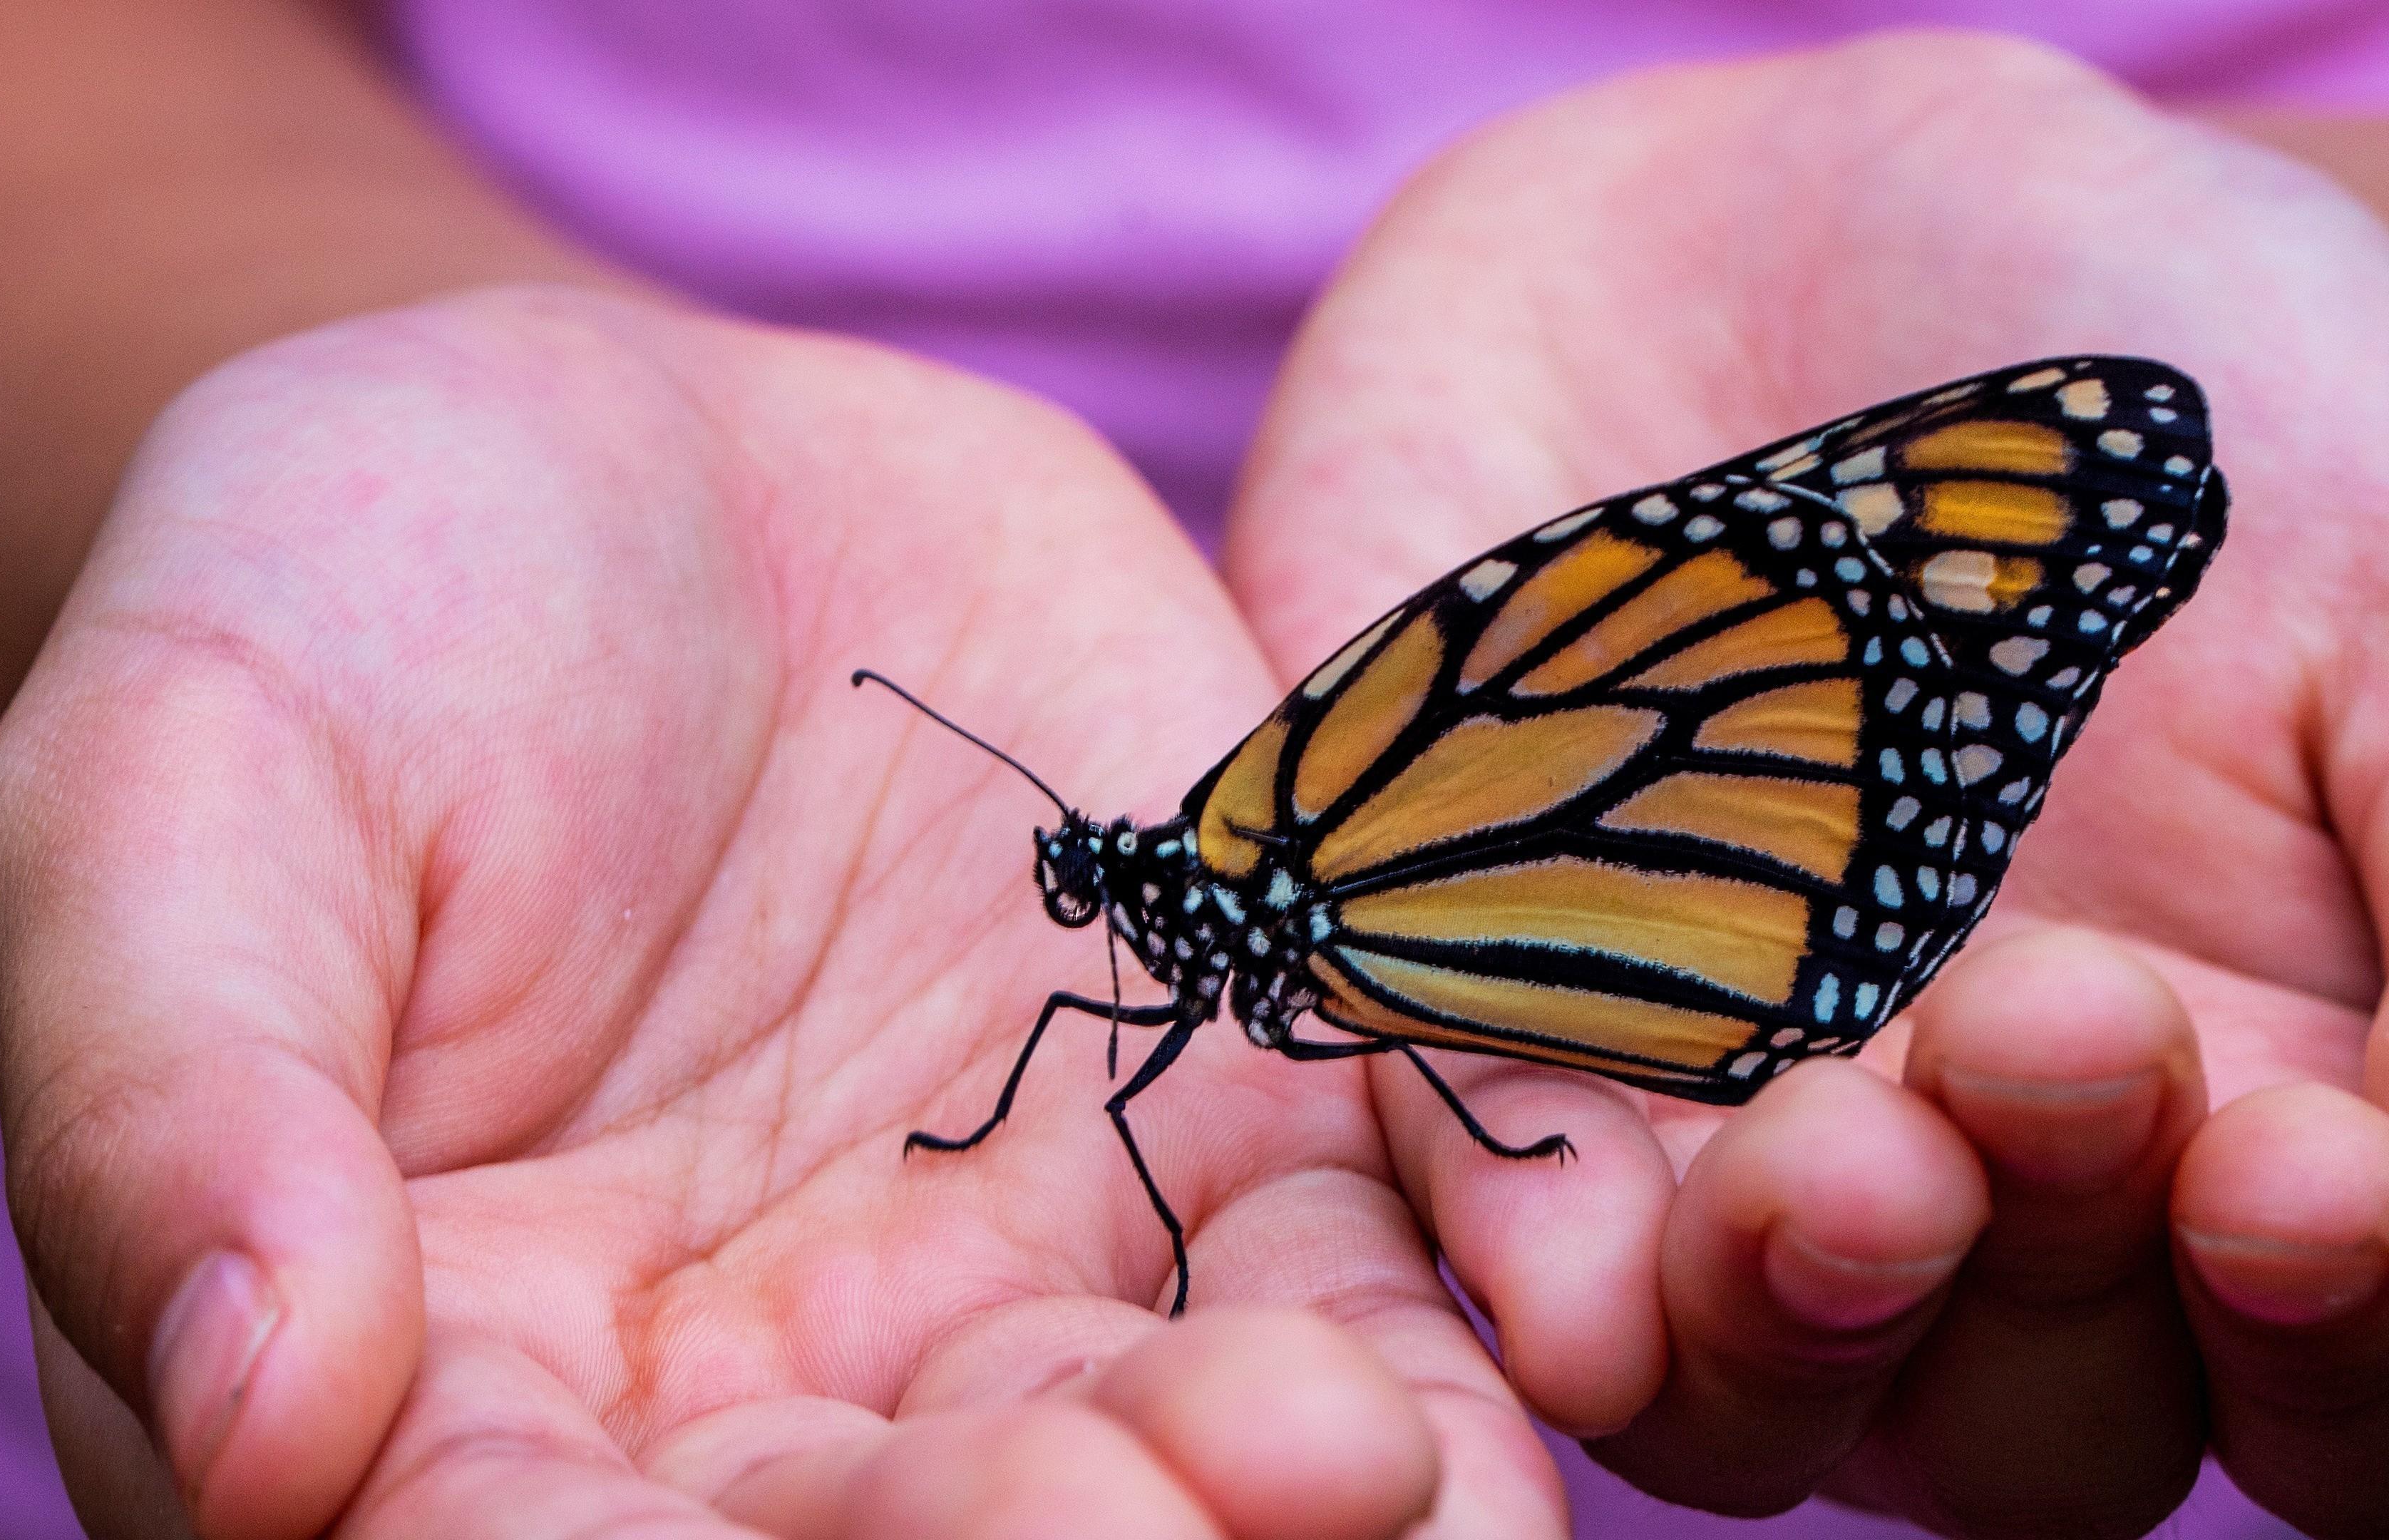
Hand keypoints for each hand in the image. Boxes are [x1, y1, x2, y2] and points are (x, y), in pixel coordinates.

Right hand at [0, 287, 1573, 1538]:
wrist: (599, 464)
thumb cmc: (315, 624)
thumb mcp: (168, 798)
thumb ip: (177, 1100)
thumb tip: (250, 1423)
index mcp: (448, 1393)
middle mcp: (752, 1406)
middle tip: (1174, 1514)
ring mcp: (1006, 1274)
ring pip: (1157, 1451)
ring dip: (1274, 1488)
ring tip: (1362, 1451)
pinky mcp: (1214, 1114)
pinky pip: (1347, 1249)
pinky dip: (1441, 1301)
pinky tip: (1525, 1322)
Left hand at [1224, 33, 2388, 1537]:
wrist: (1795, 235)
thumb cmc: (2168, 381)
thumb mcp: (2387, 580)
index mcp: (2259, 1097)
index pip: (2318, 1358)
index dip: (2328, 1329)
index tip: (2307, 1172)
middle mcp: (1994, 1173)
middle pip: (2038, 1411)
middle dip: (2063, 1278)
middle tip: (2059, 1035)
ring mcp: (1733, 1133)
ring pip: (1764, 1375)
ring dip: (1798, 1313)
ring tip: (1842, 1162)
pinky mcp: (1489, 1044)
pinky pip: (1506, 1236)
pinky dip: (1543, 1272)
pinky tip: (1574, 1270)